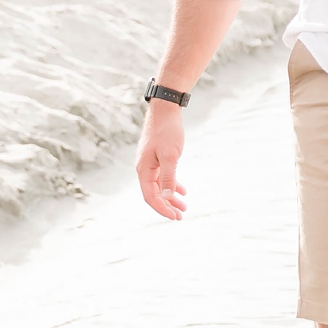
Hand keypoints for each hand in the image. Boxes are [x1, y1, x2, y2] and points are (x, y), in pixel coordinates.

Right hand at [135, 100, 188, 219]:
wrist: (165, 111)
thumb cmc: (167, 132)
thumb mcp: (170, 156)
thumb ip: (169, 176)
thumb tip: (168, 196)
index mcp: (143, 170)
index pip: (150, 196)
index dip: (162, 208)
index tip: (175, 217)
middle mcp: (143, 169)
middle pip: (154, 193)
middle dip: (167, 206)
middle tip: (181, 216)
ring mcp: (149, 163)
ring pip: (159, 186)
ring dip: (171, 197)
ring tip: (184, 206)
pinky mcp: (156, 158)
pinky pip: (163, 176)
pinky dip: (172, 184)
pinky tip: (183, 191)